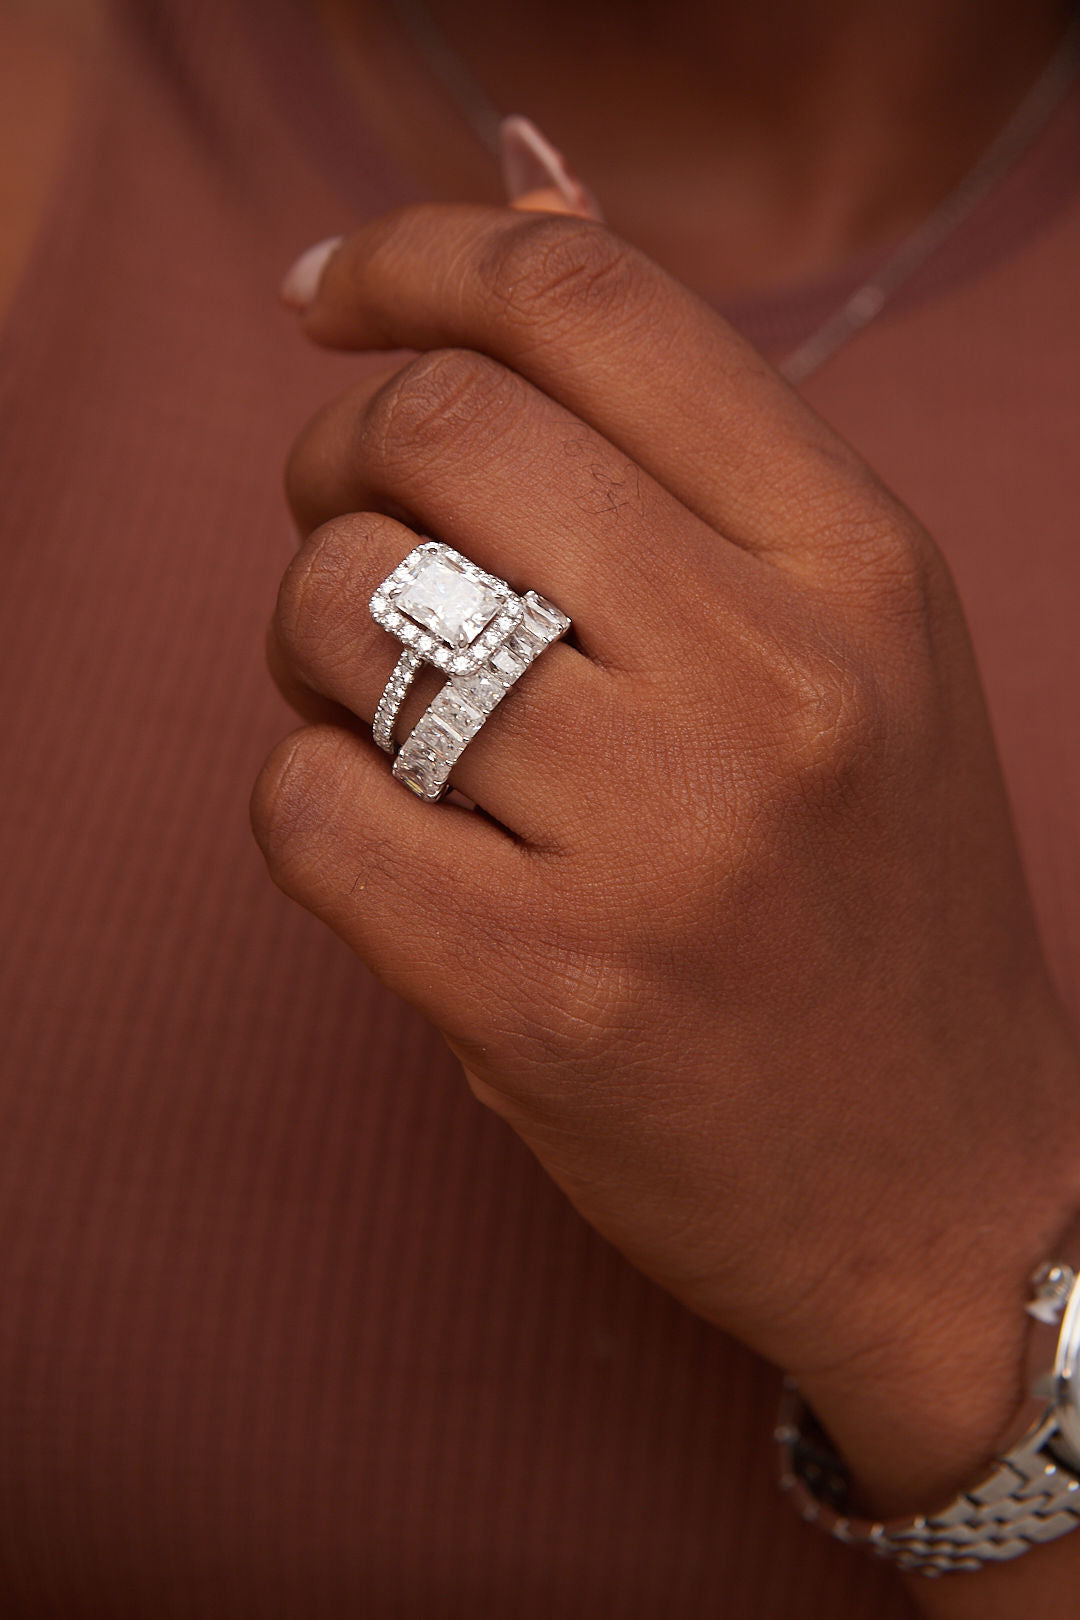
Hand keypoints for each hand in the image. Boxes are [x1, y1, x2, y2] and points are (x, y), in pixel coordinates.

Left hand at [253, 201, 1079, 1518]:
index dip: (416, 261)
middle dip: (332, 454)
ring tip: (387, 710)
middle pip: (433, 431)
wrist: (942, 1185)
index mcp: (857, 559)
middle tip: (350, 524)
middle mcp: (772, 677)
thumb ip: (681, 423)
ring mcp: (657, 843)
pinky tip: (387, 839)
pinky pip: (303, 807)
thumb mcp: (845, 632)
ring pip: (342, 607)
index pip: (588, 299)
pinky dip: (303, 800)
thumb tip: (520, 177)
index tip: (334, 296)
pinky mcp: (538, 993)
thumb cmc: (875, 899)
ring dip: (312, 638)